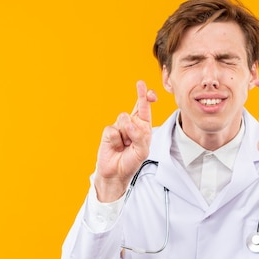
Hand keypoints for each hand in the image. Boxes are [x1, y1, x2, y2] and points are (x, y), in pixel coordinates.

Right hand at [94, 80, 156, 201]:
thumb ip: (140, 136)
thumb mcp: (142, 151)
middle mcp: (131, 125)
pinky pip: (113, 130)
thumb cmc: (131, 162)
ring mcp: (120, 127)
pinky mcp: (108, 132)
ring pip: (124, 118)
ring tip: (125, 145)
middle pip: (136, 106)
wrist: (116, 173)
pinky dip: (116, 140)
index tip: (150, 92)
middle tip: (141, 84)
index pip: (145, 110)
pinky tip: (116, 147)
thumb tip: (129, 123)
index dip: (147, 99)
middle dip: (140, 95)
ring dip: (126, 133)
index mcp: (143, 128)